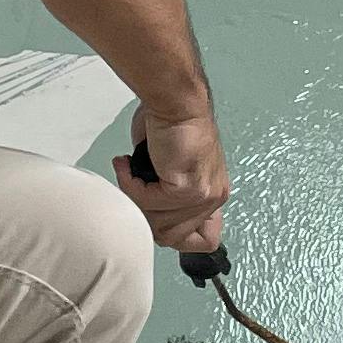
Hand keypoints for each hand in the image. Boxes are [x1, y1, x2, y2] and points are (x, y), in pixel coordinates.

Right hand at [116, 108, 229, 251]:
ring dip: (134, 197)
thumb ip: (167, 196)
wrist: (173, 101)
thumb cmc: (170, 125)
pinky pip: (147, 202)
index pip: (206, 240)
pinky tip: (128, 164)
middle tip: (133, 187)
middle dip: (144, 214)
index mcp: (214, 193)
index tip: (155, 212)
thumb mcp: (172, 169)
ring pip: (156, 223)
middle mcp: (215, 196)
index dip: (174, 234)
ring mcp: (203, 195)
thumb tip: (147, 213)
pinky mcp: (188, 189)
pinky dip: (130, 184)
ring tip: (129, 169)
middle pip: (172, 237)